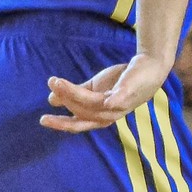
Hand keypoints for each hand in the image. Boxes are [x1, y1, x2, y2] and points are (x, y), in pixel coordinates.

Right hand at [40, 53, 169, 132]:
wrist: (148, 66)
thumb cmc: (122, 79)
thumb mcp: (95, 87)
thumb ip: (77, 93)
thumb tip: (51, 99)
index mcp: (102, 115)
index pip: (79, 124)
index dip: (62, 124)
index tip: (44, 119)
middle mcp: (110, 114)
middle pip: (83, 116)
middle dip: (64, 110)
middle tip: (48, 96)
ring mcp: (119, 106)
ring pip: (91, 105)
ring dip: (71, 94)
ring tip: (56, 82)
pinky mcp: (127, 94)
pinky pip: (113, 99)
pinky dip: (103, 99)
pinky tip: (91, 95)